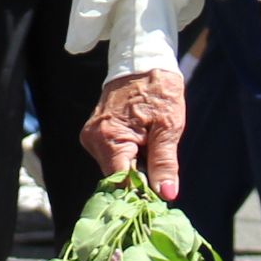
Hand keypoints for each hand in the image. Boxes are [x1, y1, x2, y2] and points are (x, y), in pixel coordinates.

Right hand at [80, 67, 188, 201]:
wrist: (143, 62)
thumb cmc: (160, 91)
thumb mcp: (168, 127)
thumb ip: (164, 163)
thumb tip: (166, 194)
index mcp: (109, 137)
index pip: (120, 181)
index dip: (140, 192)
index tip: (159, 198)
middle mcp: (93, 139)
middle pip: (116, 177)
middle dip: (139, 179)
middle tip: (162, 173)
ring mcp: (92, 136)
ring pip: (115, 168)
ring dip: (135, 167)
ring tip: (152, 151)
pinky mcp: (96, 133)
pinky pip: (112, 156)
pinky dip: (129, 157)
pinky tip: (143, 147)